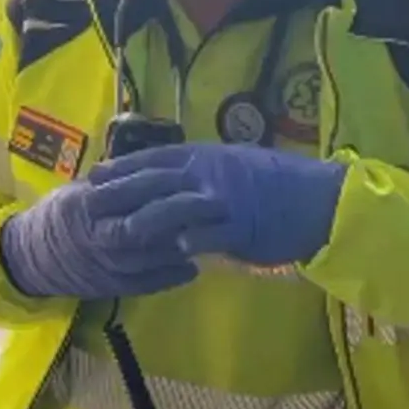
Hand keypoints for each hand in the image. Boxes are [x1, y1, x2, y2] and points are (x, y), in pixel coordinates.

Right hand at [0, 172, 226, 299]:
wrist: (28, 259)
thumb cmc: (57, 216)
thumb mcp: (77, 190)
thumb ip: (111, 182)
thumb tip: (153, 166)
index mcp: (84, 204)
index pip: (126, 190)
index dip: (159, 183)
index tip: (190, 172)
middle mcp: (93, 236)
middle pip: (141, 226)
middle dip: (178, 215)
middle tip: (213, 203)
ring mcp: (101, 265)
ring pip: (146, 257)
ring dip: (180, 245)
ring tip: (211, 232)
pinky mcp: (109, 288)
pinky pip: (143, 284)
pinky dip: (168, 276)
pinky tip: (193, 267)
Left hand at [88, 144, 346, 266]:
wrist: (320, 200)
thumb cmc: (278, 184)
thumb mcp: (234, 165)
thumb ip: (202, 171)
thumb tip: (173, 174)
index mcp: (206, 156)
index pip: (155, 158)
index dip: (123, 166)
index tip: (95, 173)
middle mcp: (210, 172)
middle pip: (155, 181)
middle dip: (119, 191)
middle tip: (88, 202)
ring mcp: (224, 200)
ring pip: (175, 207)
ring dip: (144, 221)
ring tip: (118, 234)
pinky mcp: (241, 227)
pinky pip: (209, 235)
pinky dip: (189, 242)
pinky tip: (169, 252)